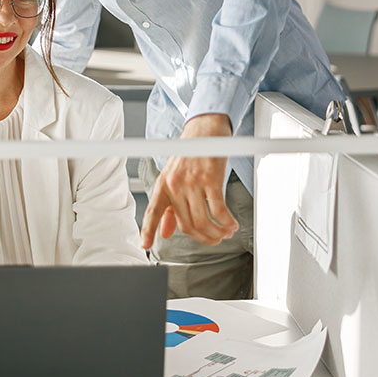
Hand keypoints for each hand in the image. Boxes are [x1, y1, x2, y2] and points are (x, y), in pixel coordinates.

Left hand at [140, 114, 236, 247]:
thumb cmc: (191, 154)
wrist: (205, 131)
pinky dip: (227, 222)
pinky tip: (231, 224)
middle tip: (214, 240)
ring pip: (203, 221)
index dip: (147, 230)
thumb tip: (165, 232)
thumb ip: (170, 207)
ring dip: (217, 233)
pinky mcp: (210, 179)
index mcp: (163, 185)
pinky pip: (219, 210)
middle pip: (187, 225)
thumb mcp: (174, 178)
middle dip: (203, 238)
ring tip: (224, 233)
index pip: (152, 212)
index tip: (146, 246)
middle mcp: (175, 185)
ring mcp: (192, 182)